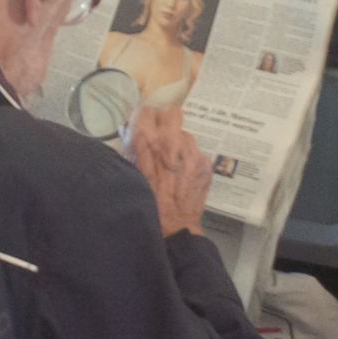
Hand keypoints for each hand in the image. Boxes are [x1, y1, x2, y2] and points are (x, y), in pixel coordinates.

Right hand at [124, 106, 211, 236]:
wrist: (175, 227)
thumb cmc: (148, 202)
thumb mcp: (133, 174)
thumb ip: (133, 151)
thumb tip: (132, 134)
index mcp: (150, 144)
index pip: (147, 112)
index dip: (146, 115)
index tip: (145, 119)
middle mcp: (173, 143)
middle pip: (172, 113)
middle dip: (167, 119)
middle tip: (163, 130)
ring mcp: (192, 153)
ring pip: (186, 134)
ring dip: (180, 142)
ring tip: (175, 159)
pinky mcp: (205, 164)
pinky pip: (197, 152)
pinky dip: (191, 159)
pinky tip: (185, 174)